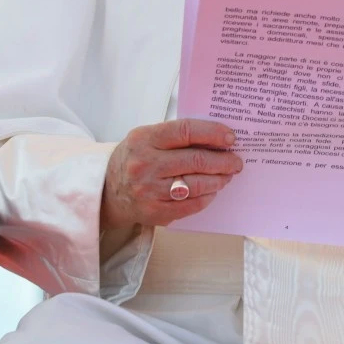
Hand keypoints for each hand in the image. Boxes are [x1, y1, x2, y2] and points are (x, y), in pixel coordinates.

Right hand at [100, 119, 242, 230]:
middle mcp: (145, 164)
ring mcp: (149, 190)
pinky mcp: (154, 211)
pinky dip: (206, 197)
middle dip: (223, 161)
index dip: (213, 133)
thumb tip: (218, 138)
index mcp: (144, 139)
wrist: (107, 190)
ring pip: (196, 184)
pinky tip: (212, 191)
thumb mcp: (147, 138)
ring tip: (226, 175)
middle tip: (236, 161)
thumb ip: (177, 136)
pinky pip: (190, 206)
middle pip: (196, 160)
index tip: (231, 138)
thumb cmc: (135, 159)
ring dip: (218, 180)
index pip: (186, 131)